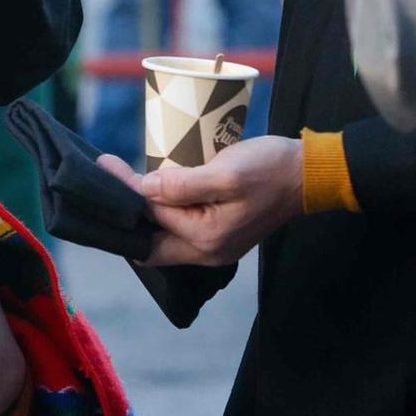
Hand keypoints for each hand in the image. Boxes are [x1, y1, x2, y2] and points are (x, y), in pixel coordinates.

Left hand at [98, 137, 302, 266]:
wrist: (308, 174)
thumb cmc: (271, 169)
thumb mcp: (227, 173)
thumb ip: (183, 184)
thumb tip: (145, 189)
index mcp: (206, 238)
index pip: (152, 215)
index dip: (127, 189)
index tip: (106, 164)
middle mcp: (207, 251)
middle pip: (151, 244)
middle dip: (127, 218)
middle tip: (107, 185)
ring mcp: (215, 246)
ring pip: (165, 239)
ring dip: (145, 217)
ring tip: (123, 188)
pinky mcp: (221, 234)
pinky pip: (181, 231)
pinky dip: (164, 215)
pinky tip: (154, 194)